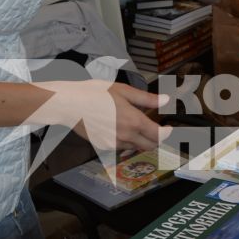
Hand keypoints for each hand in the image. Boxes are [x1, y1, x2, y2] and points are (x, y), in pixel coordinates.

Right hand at [39, 80, 167, 153]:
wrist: (69, 104)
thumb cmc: (94, 93)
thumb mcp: (124, 91)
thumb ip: (147, 99)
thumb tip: (166, 100)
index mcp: (134, 121)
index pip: (159, 135)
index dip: (167, 133)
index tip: (169, 128)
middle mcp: (126, 136)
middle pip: (149, 146)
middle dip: (156, 139)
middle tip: (155, 130)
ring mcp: (114, 144)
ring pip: (134, 147)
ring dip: (139, 140)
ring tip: (133, 126)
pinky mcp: (103, 147)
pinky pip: (119, 147)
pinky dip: (123, 141)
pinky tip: (117, 128)